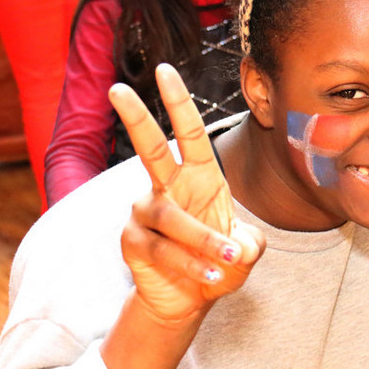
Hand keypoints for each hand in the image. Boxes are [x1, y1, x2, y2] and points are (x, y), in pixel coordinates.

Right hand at [108, 64, 263, 322]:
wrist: (191, 298)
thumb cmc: (219, 262)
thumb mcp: (245, 249)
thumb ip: (251, 243)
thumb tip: (240, 246)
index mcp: (198, 176)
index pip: (189, 133)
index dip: (179, 103)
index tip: (165, 70)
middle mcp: (167, 187)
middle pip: (150, 148)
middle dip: (135, 117)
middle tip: (117, 89)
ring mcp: (145, 212)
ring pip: (170, 217)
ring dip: (202, 240)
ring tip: (229, 262)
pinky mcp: (132, 240)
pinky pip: (161, 249)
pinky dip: (190, 265)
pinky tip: (210, 279)